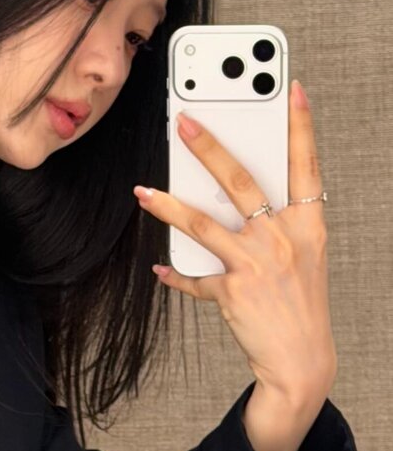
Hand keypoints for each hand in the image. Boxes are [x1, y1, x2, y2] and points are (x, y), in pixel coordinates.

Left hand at [132, 79, 336, 412]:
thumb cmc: (300, 302)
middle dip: (209, 147)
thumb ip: (276, 221)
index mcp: (308, 225)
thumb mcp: (302, 255)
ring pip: (202, 223)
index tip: (292, 89)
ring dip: (167, 205)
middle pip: (240, 181)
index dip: (300, 126)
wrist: (301, 361)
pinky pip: (193, 276)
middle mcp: (283, 238)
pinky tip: (161, 267)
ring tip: (142, 191)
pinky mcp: (233, 290)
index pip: (306, 165)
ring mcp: (257, 263)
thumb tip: (229, 194)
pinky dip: (176, 273)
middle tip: (182, 120)